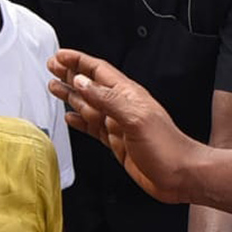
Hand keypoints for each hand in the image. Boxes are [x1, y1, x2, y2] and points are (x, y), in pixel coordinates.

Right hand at [48, 49, 206, 203]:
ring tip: (54, 87)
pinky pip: (92, 127)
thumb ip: (106, 99)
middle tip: (51, 67)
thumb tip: (82, 82)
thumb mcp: (135, 118)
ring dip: (71, 95)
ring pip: (88, 105)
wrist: (180, 175)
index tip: (60, 56)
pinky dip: (79, 121)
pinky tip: (70, 117)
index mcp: (127, 94)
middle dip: (70, 74)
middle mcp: (121, 106)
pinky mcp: (116, 142)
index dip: (78, 61)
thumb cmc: (166, 146)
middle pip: (90, 85)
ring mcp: (118, 124)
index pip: (98, 71)